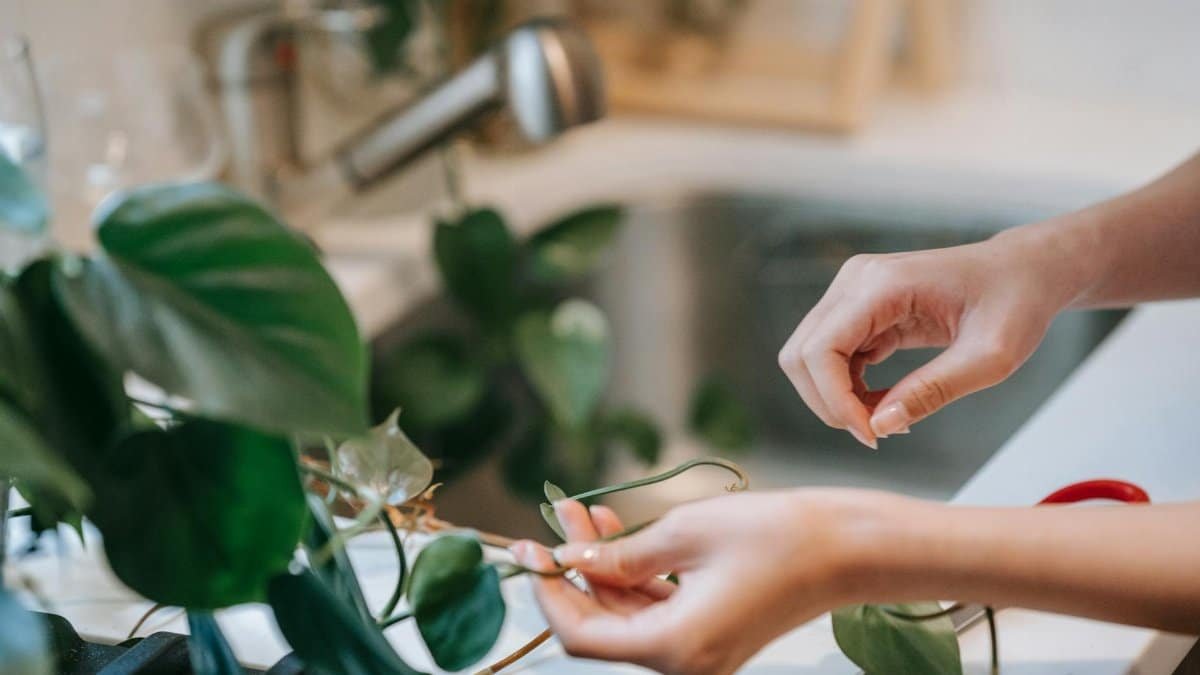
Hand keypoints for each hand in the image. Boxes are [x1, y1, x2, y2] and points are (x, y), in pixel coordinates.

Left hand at [511, 490, 886, 674]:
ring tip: (586, 513)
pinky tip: (620, 532)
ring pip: (628, 616)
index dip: (550, 592)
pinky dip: (634, 576)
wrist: (847, 547)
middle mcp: (684, 664)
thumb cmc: (776, 536)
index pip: (582, 635)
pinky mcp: (712, 635)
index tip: (530, 550)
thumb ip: (618, 554)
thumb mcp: (684, 533)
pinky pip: (657, 611)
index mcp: (675, 649)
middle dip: (576, 570)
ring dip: (604, 567)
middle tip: (560, 517)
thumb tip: (570, 559)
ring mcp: (700, 653)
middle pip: (603, 625)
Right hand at [778, 236, 1076, 446]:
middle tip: (877, 432)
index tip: (872, 435)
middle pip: (801, 355)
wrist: (1024, 272)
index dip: (834, 400)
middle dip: (828, 403)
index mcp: (882, 284)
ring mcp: (852, 293)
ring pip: (809, 358)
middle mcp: (855, 281)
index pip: (821, 349)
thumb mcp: (991, 357)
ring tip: (889, 418)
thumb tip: (880, 426)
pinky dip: (848, 390)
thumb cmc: (1015, 303)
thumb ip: (934, 391)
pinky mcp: (858, 309)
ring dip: (837, 399)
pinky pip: (830, 358)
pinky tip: (887, 403)